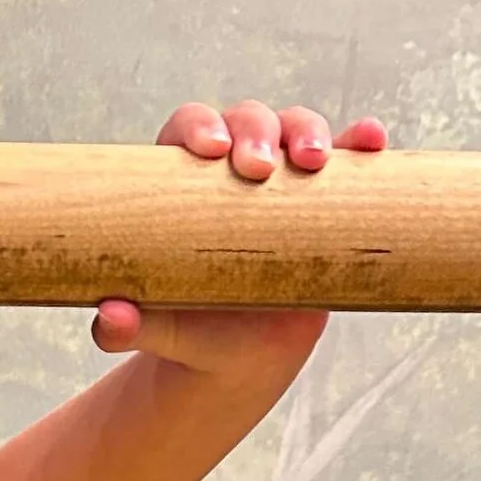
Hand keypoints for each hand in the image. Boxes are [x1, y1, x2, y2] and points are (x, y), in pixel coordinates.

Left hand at [92, 101, 388, 377]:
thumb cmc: (192, 335)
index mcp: (186, 183)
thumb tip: (109, 319)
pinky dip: (360, 145)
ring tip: (313, 161)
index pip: (190, 131)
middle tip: (258, 167)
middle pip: (247, 122)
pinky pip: (348, 161)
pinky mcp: (328, 199)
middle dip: (256, 130)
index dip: (200, 127)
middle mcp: (236, 168)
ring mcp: (286, 180)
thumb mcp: (162, 331)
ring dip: (308, 132)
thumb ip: (129, 326)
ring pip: (297, 130)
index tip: (210, 151)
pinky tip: (371, 141)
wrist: (240, 358)